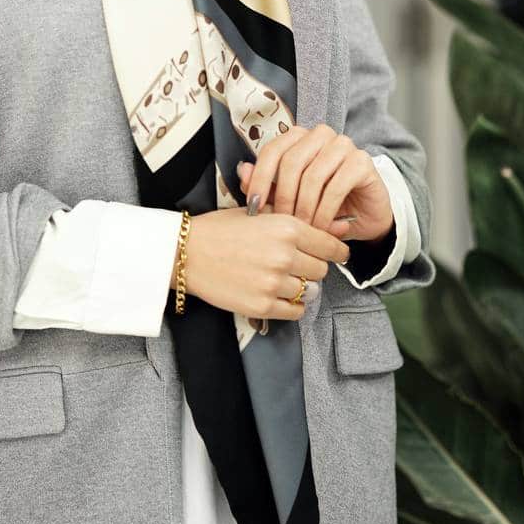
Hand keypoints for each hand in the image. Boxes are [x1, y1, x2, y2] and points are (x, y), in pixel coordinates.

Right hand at [173, 207, 351, 320]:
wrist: (185, 252)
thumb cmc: (219, 229)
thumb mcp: (257, 212)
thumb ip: (293, 216)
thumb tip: (338, 224)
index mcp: (286, 227)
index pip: (330, 246)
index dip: (334, 250)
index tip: (334, 254)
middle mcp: (284, 255)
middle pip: (321, 270)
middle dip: (312, 267)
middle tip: (294, 263)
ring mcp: (274, 283)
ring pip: (310, 292)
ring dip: (300, 286)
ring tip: (280, 278)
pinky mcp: (263, 305)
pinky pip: (296, 311)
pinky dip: (291, 305)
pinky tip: (276, 294)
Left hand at [236, 123, 393, 243]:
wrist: (364, 218)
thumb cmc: (322, 206)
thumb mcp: (291, 197)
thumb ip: (268, 185)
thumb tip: (243, 172)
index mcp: (300, 137)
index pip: (273, 150)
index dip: (260, 178)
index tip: (253, 205)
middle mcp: (321, 135)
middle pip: (291, 161)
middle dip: (283, 197)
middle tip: (282, 223)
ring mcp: (343, 145)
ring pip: (312, 176)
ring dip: (305, 208)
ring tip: (302, 229)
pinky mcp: (362, 161)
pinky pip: (335, 187)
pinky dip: (324, 211)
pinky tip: (320, 228)